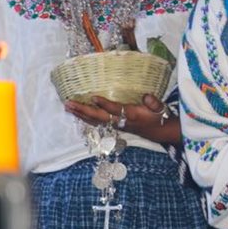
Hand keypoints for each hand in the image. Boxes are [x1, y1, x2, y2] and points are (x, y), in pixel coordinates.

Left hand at [64, 93, 179, 144]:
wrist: (158, 131)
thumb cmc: (157, 116)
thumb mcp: (159, 108)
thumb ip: (153, 102)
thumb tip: (147, 96)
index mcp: (131, 115)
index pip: (115, 110)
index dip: (105, 104)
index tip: (93, 97)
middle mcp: (120, 121)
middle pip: (98, 117)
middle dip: (83, 110)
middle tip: (69, 104)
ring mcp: (115, 125)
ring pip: (94, 120)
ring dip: (80, 114)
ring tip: (68, 107)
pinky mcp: (113, 125)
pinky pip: (96, 122)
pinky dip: (85, 118)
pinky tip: (78, 113)